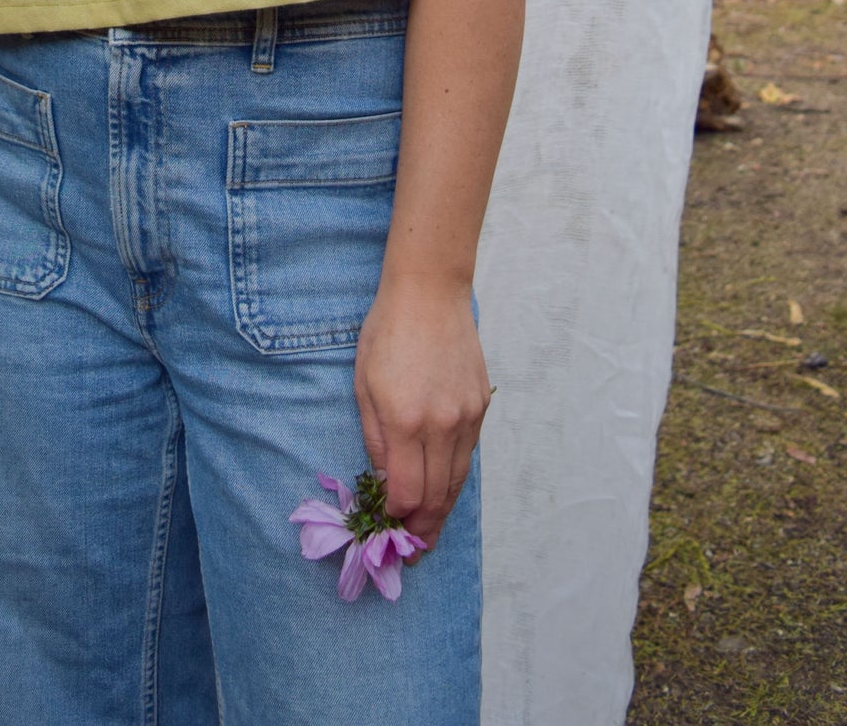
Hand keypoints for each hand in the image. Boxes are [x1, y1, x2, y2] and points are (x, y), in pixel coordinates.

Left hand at [353, 274, 489, 550]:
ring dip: (444, 510)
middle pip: (438, 494)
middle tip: (415, 552)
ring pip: (458, 479)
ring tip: (431, 532)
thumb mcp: (364, 385)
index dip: (399, 518)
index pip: (408, 492)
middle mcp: (442, 425)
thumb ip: (376, 438)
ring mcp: (467, 416)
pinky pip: (469, 454)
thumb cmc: (387, 332)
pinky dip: (456, 477)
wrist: (430, 293)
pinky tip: (445, 489)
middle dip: (425, 528)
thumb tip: (386, 481)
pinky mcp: (482, 405)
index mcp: (405, 421)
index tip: (390, 530)